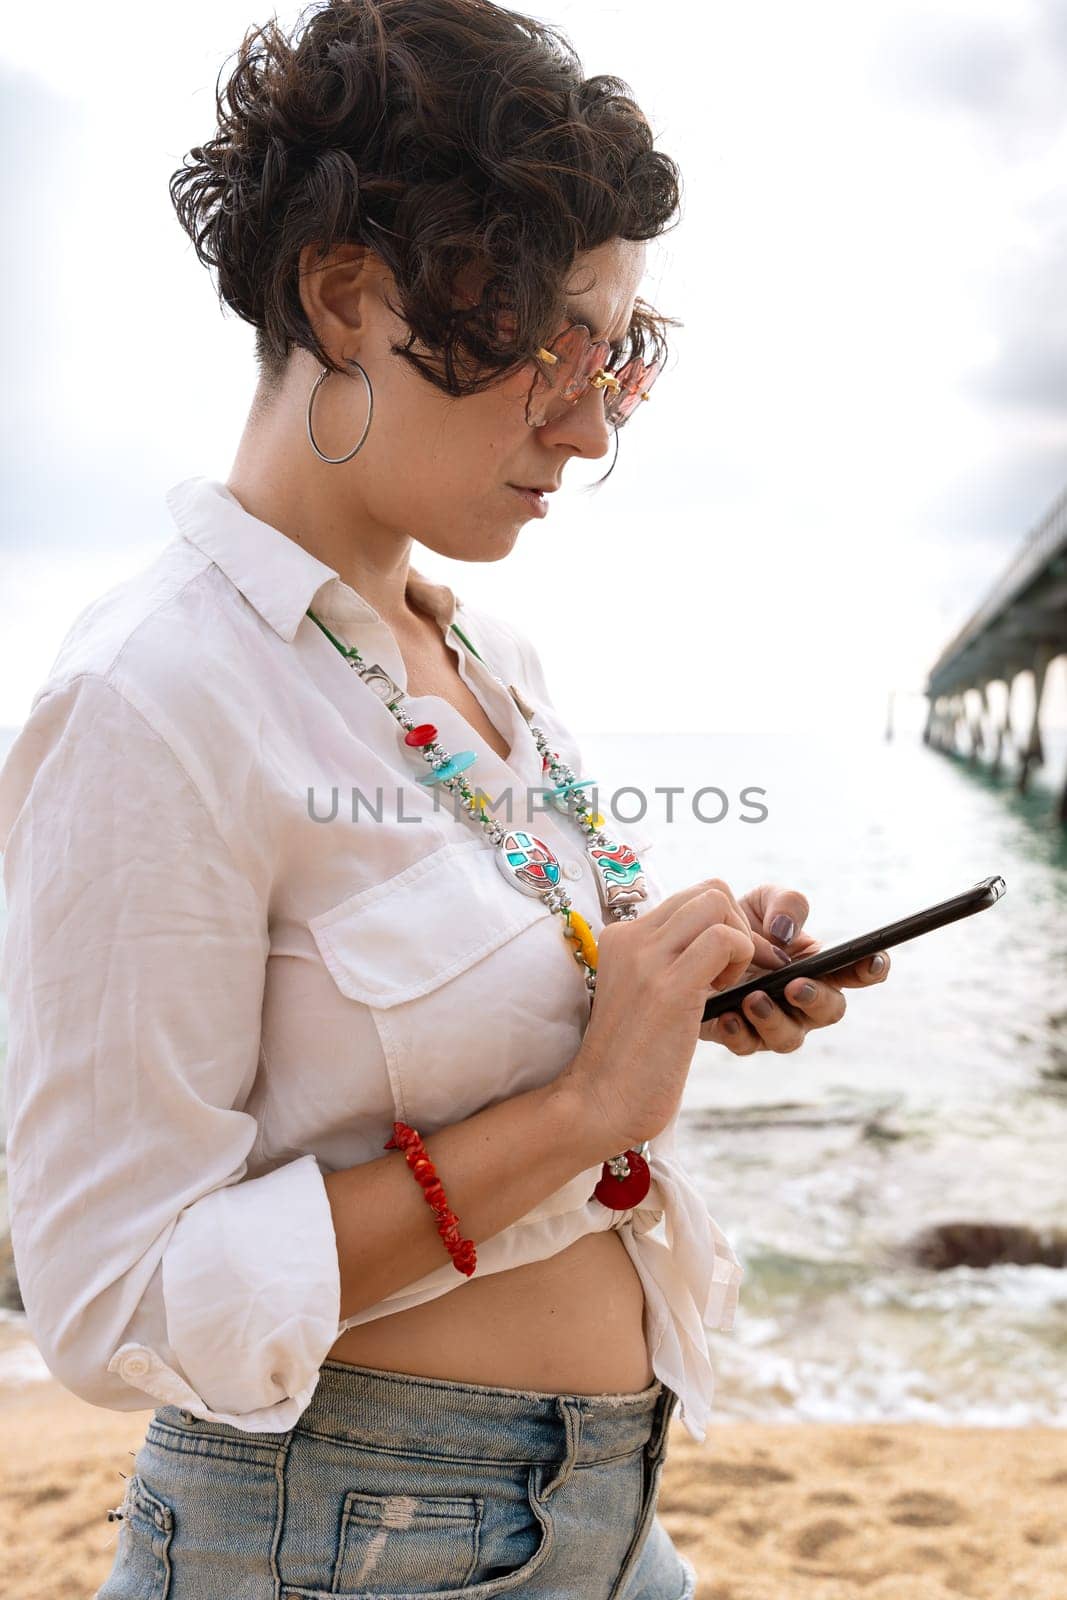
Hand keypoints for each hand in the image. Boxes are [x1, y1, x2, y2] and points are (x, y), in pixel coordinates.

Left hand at [699, 882, 891, 1053]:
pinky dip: (738, 1032)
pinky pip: (747, 1045)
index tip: (872, 960)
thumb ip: (784, 904)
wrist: (692, 942)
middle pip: (829, 1011)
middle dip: (816, 999)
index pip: (856, 970)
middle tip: (796, 986)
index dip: (871, 968)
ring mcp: (773, 1021)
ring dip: (775, 1019)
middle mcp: (802, 999)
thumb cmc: (738, 922)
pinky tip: (726, 1017)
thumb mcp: (762, 902)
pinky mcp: (738, 1034)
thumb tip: (784, 932)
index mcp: (817, 965)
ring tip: (753, 999)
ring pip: (789, 1037)